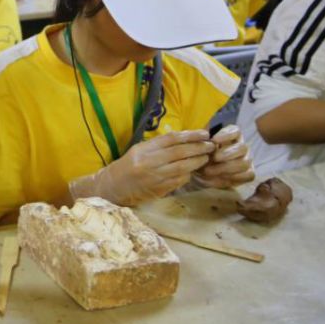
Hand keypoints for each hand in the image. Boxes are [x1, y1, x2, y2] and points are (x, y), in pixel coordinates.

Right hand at [69, 130, 215, 205]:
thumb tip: (183, 139)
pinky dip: (188, 174)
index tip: (203, 133)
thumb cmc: (127, 166)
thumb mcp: (139, 150)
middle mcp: (149, 162)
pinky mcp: (159, 189)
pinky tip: (194, 171)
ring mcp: (155, 177)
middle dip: (198, 148)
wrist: (113, 187)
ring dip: (197, 161)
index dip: (189, 135)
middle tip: (211, 145)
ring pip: (182, 167)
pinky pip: (179, 180)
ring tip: (207, 157)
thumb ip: (158, 145)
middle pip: (179, 152)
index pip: (171, 139)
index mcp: (143, 149)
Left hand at [193, 125, 254, 188]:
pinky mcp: (249, 173)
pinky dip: (234, 177)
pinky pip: (248, 175)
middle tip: (214, 158)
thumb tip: (207, 143)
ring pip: (245, 162)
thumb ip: (203, 145)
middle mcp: (241, 146)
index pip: (235, 131)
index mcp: (231, 135)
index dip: (226, 135)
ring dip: (227, 168)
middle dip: (228, 153)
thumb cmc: (201, 156)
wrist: (202, 173)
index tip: (214, 140)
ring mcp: (247, 160)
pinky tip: (220, 178)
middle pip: (242, 147)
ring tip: (209, 171)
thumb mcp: (199, 149)